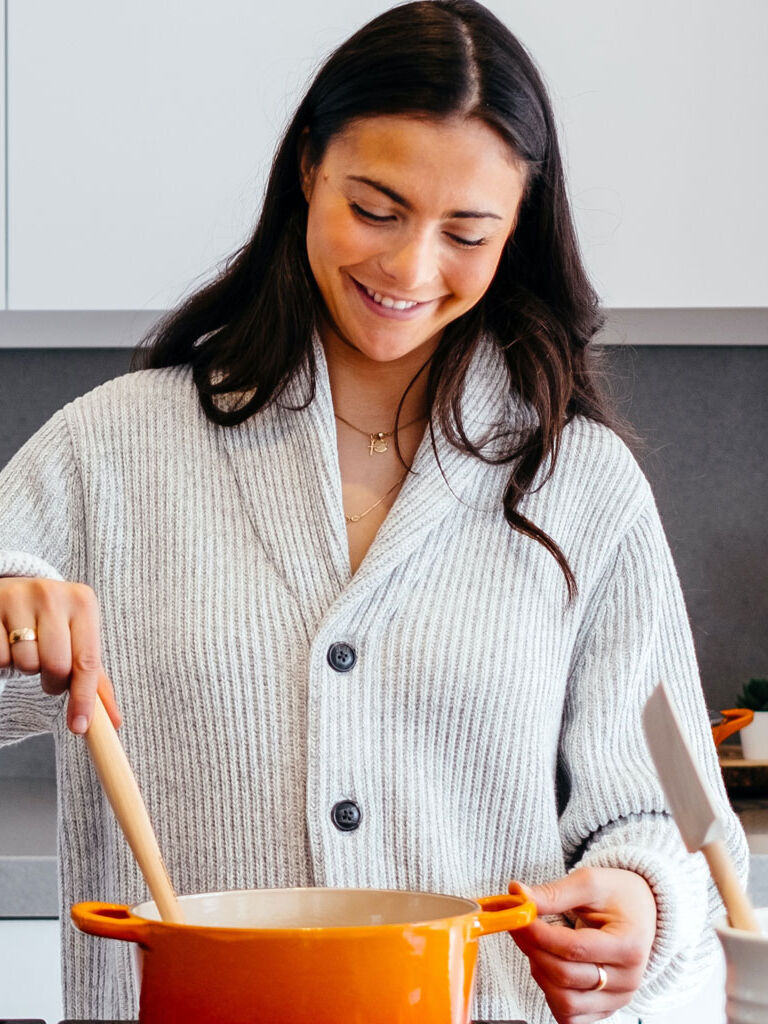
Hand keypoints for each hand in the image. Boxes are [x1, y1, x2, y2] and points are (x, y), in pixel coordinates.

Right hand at [0, 577, 121, 733]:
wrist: (15, 592)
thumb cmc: (54, 623)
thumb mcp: (78, 639)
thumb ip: (95, 679)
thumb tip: (113, 722)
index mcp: (82, 600)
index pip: (87, 660)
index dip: (83, 698)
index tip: (80, 727)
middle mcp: (52, 594)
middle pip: (56, 665)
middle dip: (53, 682)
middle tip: (50, 675)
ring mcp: (18, 597)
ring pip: (25, 662)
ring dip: (26, 668)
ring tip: (28, 651)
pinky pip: (0, 657)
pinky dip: (4, 661)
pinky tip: (8, 645)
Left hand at [509, 866, 656, 1023]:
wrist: (641, 910)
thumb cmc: (617, 894)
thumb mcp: (589, 882)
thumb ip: (554, 893)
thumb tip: (518, 896)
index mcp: (629, 945)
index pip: (574, 948)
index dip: (539, 935)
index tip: (518, 917)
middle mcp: (628, 979)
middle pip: (566, 976)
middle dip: (533, 950)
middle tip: (519, 926)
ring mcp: (618, 999)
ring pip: (565, 1002)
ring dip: (539, 973)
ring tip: (536, 945)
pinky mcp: (605, 1009)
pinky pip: (570, 1016)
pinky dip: (550, 994)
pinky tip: (547, 966)